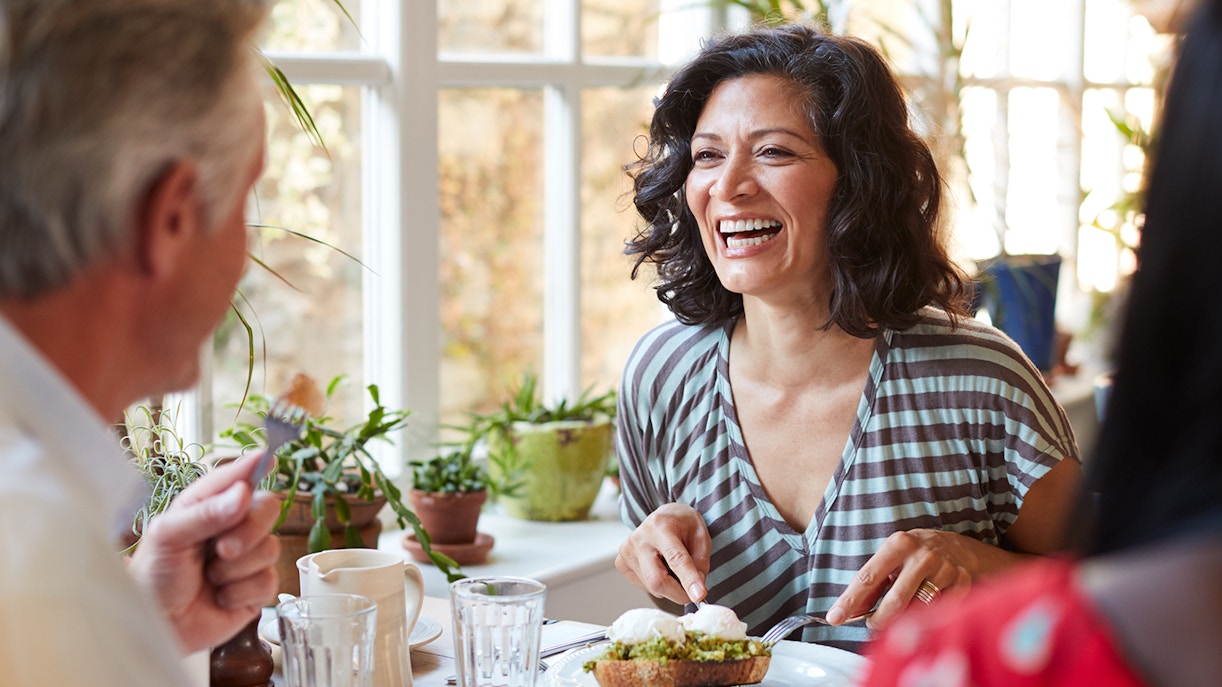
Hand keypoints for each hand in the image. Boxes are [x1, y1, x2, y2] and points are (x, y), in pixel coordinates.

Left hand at [128, 454, 280, 652]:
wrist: (156, 628)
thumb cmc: (152, 579)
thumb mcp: (167, 538)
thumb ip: (205, 514)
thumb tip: (243, 494)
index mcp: (206, 506)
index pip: (236, 478)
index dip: (254, 467)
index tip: (269, 458)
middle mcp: (231, 527)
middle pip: (267, 508)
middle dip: (249, 529)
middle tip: (222, 549)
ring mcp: (246, 558)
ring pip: (271, 547)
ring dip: (237, 568)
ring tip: (210, 579)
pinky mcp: (254, 589)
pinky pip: (269, 581)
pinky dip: (241, 592)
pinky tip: (220, 598)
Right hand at [615, 503, 711, 605]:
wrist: (663, 516)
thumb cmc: (683, 524)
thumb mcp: (701, 535)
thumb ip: (700, 561)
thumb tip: (694, 590)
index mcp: (660, 526)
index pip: (675, 558)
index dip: (688, 579)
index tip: (699, 597)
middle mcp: (639, 538)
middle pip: (657, 580)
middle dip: (678, 593)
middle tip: (694, 593)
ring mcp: (626, 551)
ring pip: (652, 587)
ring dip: (670, 587)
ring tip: (674, 569)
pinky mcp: (621, 563)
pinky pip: (644, 586)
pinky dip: (659, 585)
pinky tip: (661, 568)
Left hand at [825, 529, 997, 630]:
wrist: (963, 548)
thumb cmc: (917, 555)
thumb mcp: (892, 559)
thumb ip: (873, 584)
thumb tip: (851, 612)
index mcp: (899, 544)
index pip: (868, 577)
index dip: (850, 600)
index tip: (834, 618)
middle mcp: (922, 556)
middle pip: (895, 600)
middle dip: (880, 620)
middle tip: (872, 625)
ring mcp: (945, 570)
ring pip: (918, 610)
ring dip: (905, 619)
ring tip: (902, 614)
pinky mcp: (963, 585)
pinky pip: (939, 613)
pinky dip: (928, 617)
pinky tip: (929, 609)